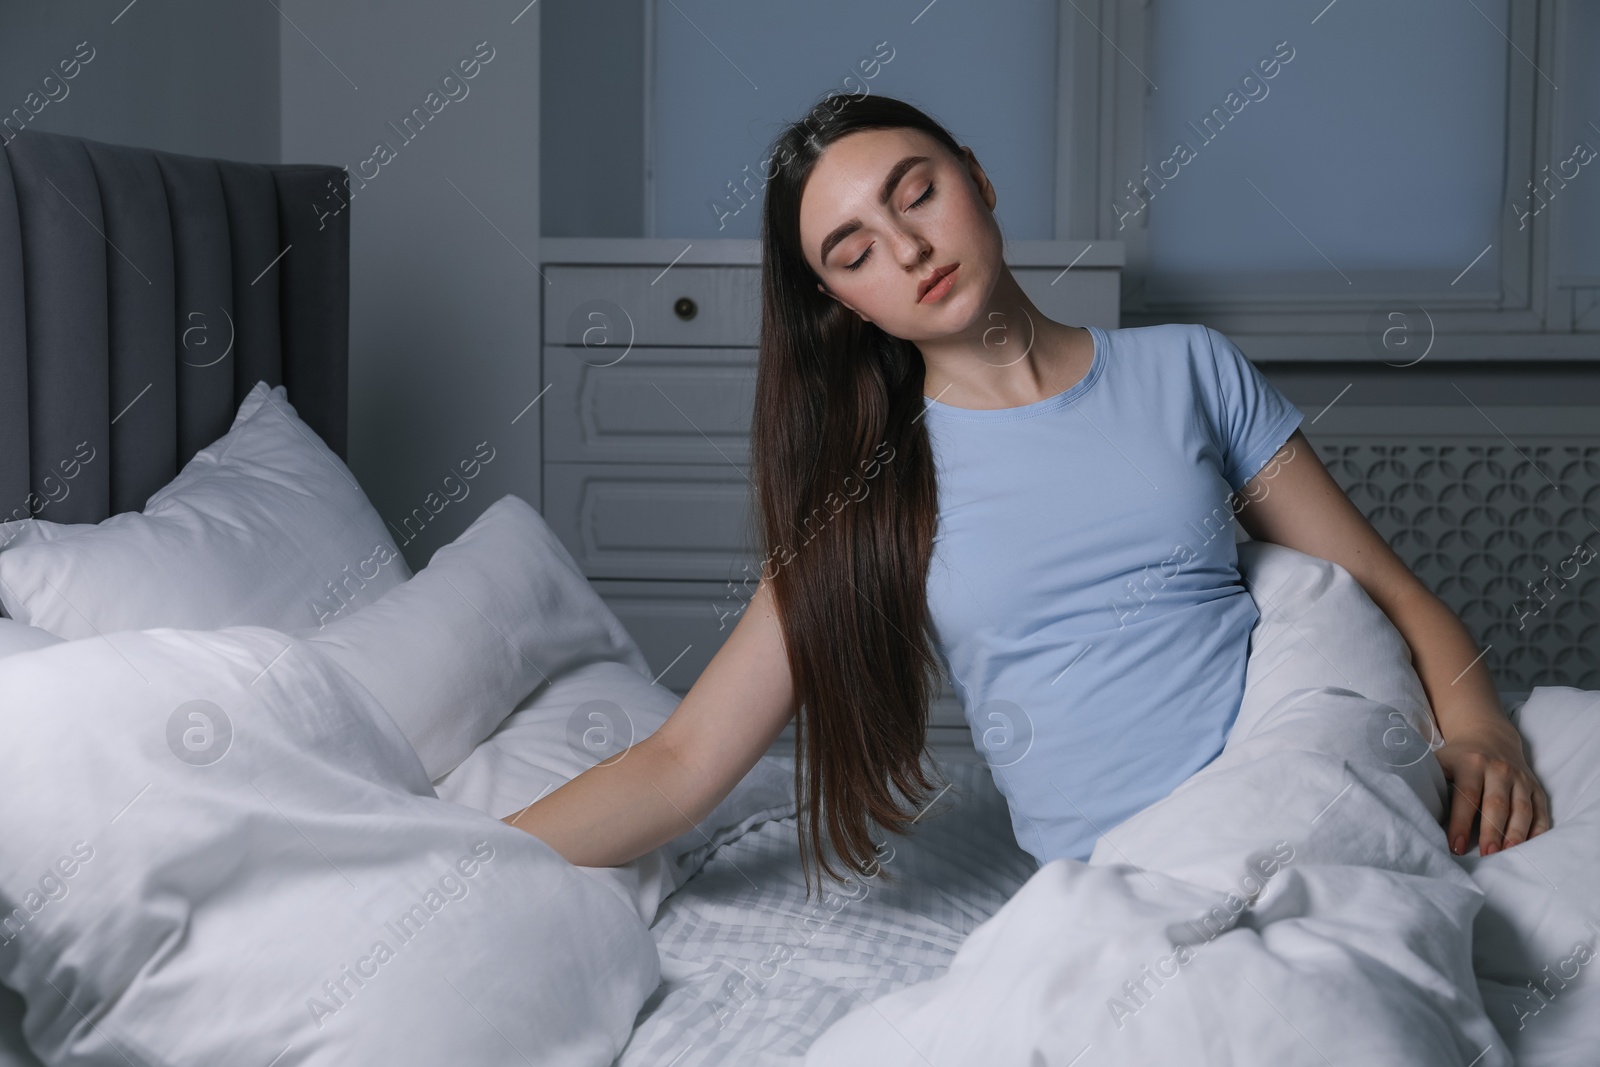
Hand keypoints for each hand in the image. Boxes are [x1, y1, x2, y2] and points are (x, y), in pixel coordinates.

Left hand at [1434, 725, 1551, 855]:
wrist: (1490, 737)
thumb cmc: (1458, 758)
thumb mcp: (1439, 760)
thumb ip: (1427, 779)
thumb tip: (1407, 804)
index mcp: (1472, 764)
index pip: (1467, 796)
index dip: (1461, 822)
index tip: (1456, 846)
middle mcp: (1499, 770)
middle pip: (1497, 805)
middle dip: (1492, 832)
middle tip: (1487, 856)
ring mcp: (1520, 779)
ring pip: (1522, 809)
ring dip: (1516, 834)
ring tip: (1508, 855)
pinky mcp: (1535, 788)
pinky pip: (1541, 811)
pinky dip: (1538, 831)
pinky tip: (1531, 848)